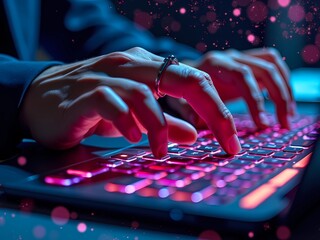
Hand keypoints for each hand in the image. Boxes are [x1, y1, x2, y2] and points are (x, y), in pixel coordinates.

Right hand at [20, 47, 240, 157]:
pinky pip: (110, 102)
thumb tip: (195, 135)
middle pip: (181, 78)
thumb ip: (165, 121)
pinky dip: (126, 121)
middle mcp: (130, 65)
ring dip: (159, 125)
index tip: (232, 140)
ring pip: (145, 93)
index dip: (219, 109)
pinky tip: (131, 136)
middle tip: (225, 141)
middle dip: (211, 111)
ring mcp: (105, 76)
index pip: (194, 79)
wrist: (41, 98)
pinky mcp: (83, 93)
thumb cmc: (93, 104)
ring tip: (161, 150)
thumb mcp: (135, 114)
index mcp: (146, 66)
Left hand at [170, 48, 294, 128]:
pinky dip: (283, 83)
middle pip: (263, 70)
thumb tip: (198, 125)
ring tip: (287, 117)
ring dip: (285, 91)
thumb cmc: (180, 90)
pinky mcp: (247, 63)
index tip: (262, 125)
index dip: (253, 102)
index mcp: (213, 63)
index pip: (241, 77)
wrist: (181, 71)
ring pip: (273, 66)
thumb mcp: (178, 101)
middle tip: (282, 125)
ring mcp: (240, 58)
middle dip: (278, 98)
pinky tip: (283, 105)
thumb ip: (186, 112)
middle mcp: (229, 57)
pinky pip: (272, 66)